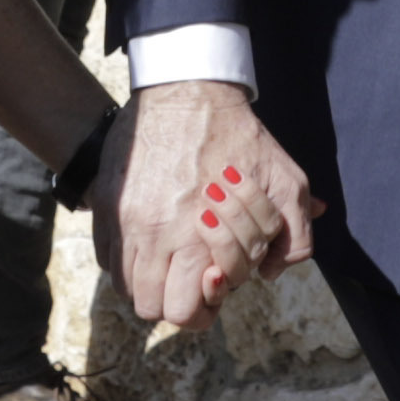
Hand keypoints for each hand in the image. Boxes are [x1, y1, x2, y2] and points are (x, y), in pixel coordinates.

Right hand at [106, 79, 316, 333]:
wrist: (187, 88)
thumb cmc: (240, 136)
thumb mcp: (286, 180)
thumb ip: (295, 234)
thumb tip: (272, 272)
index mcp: (199, 235)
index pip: (186, 311)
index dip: (204, 305)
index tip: (213, 279)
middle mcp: (154, 234)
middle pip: (151, 307)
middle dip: (175, 299)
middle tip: (192, 276)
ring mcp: (123, 219)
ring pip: (125, 286)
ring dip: (149, 281)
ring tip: (171, 260)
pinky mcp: (104, 202)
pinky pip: (106, 255)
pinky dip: (126, 258)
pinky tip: (150, 239)